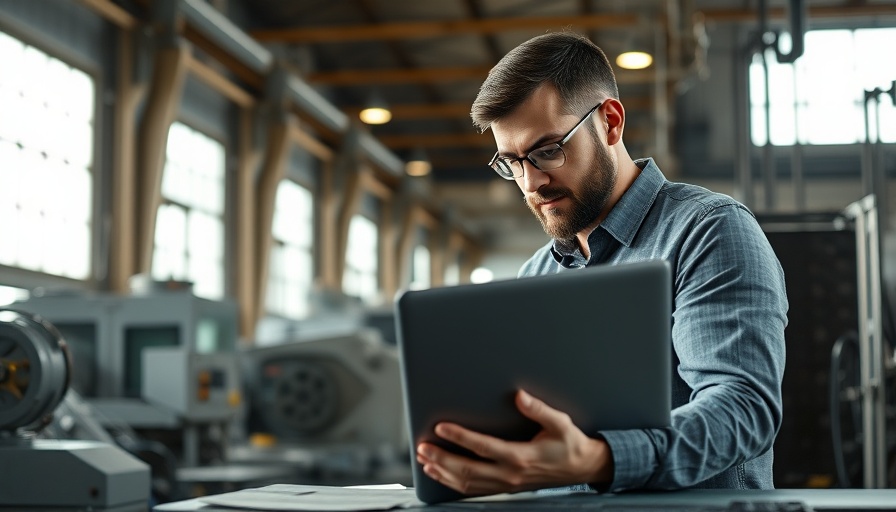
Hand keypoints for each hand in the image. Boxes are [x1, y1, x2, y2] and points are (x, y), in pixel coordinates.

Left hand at [415, 389, 613, 496]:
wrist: (582, 467)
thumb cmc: (569, 444)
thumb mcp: (559, 422)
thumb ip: (538, 409)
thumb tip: (520, 396)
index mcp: (520, 456)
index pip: (482, 447)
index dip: (460, 437)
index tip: (441, 428)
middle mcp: (509, 473)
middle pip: (467, 469)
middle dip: (442, 458)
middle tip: (423, 446)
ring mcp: (505, 484)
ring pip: (467, 483)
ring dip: (443, 472)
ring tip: (425, 460)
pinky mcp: (504, 487)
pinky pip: (474, 489)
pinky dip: (453, 483)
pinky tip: (441, 474)